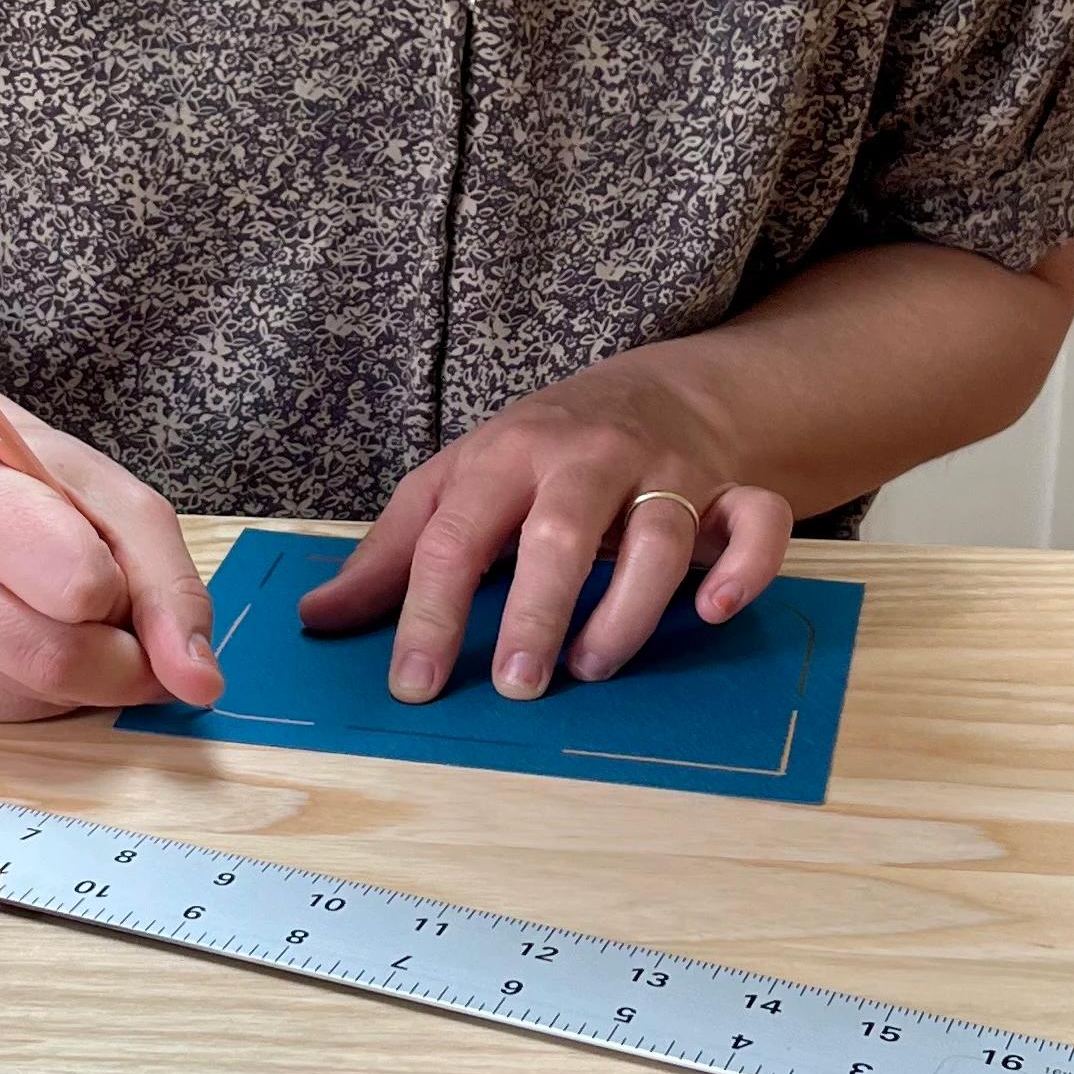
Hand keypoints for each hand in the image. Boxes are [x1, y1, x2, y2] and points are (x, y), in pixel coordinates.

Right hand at [0, 419, 222, 722]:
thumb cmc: (49, 490)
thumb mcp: (124, 507)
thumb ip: (172, 592)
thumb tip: (199, 683)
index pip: (78, 589)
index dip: (121, 593)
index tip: (119, 572)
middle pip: (56, 662)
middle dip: (121, 660)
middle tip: (125, 622)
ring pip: (42, 696)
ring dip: (91, 675)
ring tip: (73, 616)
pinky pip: (21, 712)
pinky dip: (57, 689)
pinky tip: (38, 635)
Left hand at [296, 360, 792, 700]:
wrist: (657, 389)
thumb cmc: (538, 453)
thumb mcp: (456, 484)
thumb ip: (393, 556)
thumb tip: (317, 619)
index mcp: (505, 458)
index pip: (456, 537)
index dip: (428, 613)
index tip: (413, 684)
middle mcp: (586, 460)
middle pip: (560, 533)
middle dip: (536, 610)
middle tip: (516, 683)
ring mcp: (665, 472)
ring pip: (660, 534)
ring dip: (628, 608)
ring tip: (592, 665)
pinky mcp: (731, 490)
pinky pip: (756, 523)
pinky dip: (745, 566)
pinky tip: (712, 612)